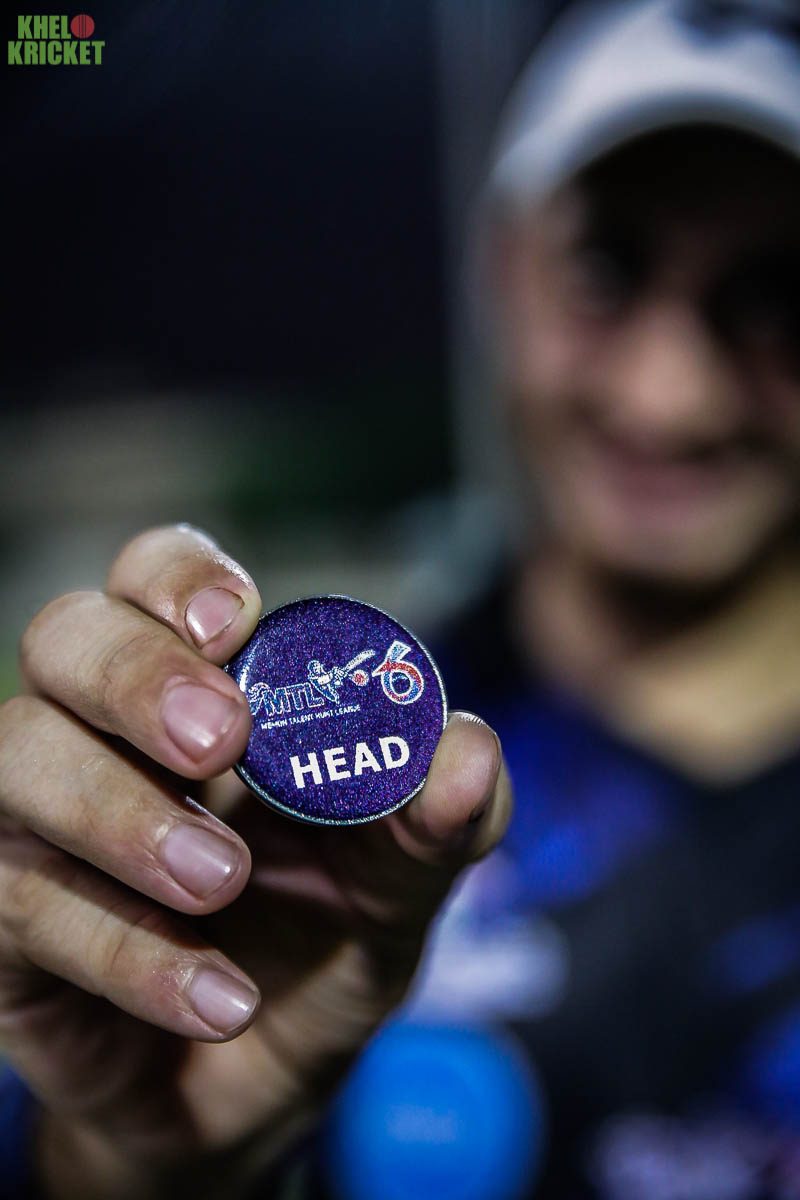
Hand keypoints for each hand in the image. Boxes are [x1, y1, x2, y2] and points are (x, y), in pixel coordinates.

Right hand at [0, 525, 510, 1197]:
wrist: (257, 1088)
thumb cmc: (319, 943)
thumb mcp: (397, 884)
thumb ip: (439, 819)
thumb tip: (469, 754)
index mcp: (203, 690)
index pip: (153, 579)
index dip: (177, 577)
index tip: (233, 622)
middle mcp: (106, 734)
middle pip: (62, 637)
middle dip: (136, 675)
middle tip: (216, 741)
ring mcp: (41, 824)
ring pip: (18, 759)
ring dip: (123, 814)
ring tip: (221, 880)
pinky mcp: (9, 928)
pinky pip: (27, 909)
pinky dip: (131, 954)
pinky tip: (221, 1001)